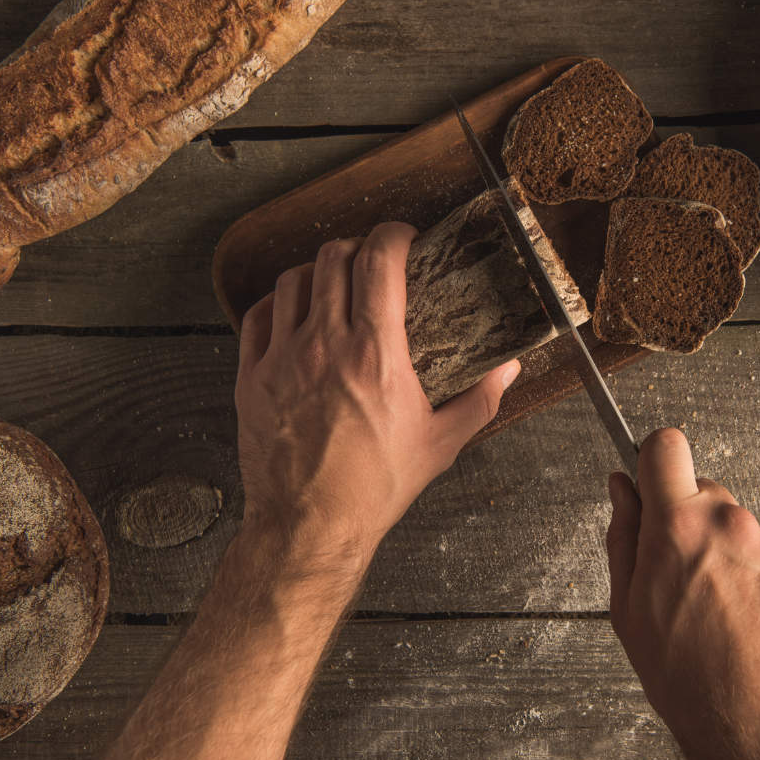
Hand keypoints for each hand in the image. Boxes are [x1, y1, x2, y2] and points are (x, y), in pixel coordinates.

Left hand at [234, 223, 519, 587]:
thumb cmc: (376, 487)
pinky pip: (258, 315)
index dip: (394, 234)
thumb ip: (480, 399)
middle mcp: (325, 345)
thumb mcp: (441, 443)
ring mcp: (282, 358)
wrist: (311, 525)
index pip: (380, 261)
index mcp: (376, 354)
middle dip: (358, 247)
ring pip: (292, 279)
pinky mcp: (251, 377)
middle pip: (334, 257)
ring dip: (318, 271)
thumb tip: (509, 369)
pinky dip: (278, 303)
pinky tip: (294, 313)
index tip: (404, 237)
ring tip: (334, 283)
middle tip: (372, 260)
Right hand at [606, 428, 759, 759]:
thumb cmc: (686, 675)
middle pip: (705, 493)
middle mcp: (730, 523)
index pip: (666, 447)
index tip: (651, 480)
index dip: (654, 460)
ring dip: (727, 559)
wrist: (754, 722)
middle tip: (679, 577)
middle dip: (689, 522)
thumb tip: (621, 490)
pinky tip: (749, 626)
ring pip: (740, 531)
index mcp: (678, 525)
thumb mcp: (627, 608)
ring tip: (718, 615)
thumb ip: (623, 536)